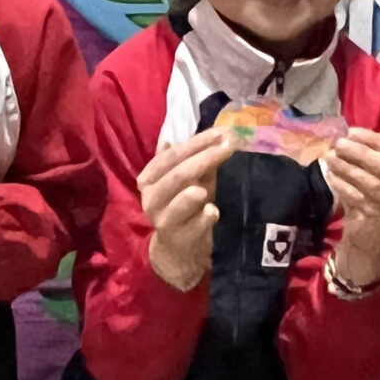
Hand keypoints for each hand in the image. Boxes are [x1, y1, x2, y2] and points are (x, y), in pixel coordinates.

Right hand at [141, 128, 232, 291]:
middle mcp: (151, 198)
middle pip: (178, 174)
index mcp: (149, 178)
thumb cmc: (184, 206)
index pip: (172, 155)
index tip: (222, 132)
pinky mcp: (180, 238)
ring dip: (191, 195)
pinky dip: (204, 218)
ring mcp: (164, 220)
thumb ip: (194, 158)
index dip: (197, 142)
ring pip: (177, 203)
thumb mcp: (187, 179)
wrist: (177, 247)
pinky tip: (213, 212)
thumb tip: (218, 132)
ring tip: (203, 189)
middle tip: (230, 146)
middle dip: (205, 158)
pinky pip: (193, 227)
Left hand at [327, 129, 379, 290]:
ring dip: (351, 169)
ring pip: (376, 185)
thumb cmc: (372, 197)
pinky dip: (346, 188)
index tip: (351, 132)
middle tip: (339, 144)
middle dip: (362, 153)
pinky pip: (364, 201)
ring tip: (330, 159)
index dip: (375, 139)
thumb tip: (345, 135)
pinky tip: (332, 178)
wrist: (369, 235)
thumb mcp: (374, 172)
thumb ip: (366, 154)